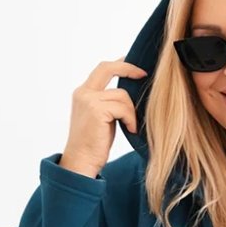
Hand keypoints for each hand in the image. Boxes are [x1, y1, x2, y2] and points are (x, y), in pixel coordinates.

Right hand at [61, 57, 148, 177]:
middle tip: (144, 75)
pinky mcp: (96, 110)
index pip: (102, 69)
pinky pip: (123, 107)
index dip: (120, 64)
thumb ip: (109, 102)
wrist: (81, 162)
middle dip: (128, 68)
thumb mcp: (101, 118)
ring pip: (122, 95)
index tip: (136, 68)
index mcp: (83, 93)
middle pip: (108, 68)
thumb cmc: (94, 145)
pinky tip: (130, 130)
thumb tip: (129, 91)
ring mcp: (88, 100)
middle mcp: (83, 93)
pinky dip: (130, 119)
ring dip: (131, 111)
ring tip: (131, 126)